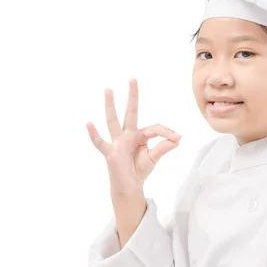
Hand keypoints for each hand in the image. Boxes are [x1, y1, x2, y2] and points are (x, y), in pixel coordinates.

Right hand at [86, 78, 181, 202]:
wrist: (129, 187)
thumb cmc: (139, 170)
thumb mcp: (153, 158)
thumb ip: (163, 148)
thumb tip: (177, 139)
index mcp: (140, 136)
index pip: (154, 129)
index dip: (166, 132)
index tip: (177, 138)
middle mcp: (128, 135)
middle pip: (130, 112)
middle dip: (132, 96)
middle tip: (132, 79)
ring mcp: (117, 142)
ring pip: (113, 121)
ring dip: (111, 105)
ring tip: (108, 90)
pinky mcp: (110, 152)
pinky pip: (100, 142)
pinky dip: (94, 134)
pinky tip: (89, 124)